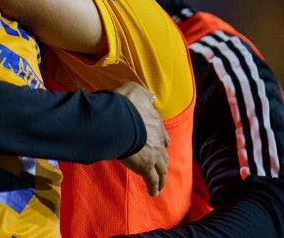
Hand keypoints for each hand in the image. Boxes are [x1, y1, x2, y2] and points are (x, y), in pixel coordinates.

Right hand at [115, 81, 169, 195]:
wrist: (120, 119)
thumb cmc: (125, 104)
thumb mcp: (136, 91)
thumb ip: (144, 95)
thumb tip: (152, 98)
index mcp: (155, 123)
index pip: (163, 135)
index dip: (162, 141)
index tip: (162, 145)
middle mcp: (158, 140)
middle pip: (164, 154)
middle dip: (163, 161)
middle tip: (162, 168)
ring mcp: (153, 154)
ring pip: (162, 169)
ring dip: (162, 177)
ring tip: (160, 185)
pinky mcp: (145, 166)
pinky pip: (152, 180)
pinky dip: (154, 187)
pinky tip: (153, 193)